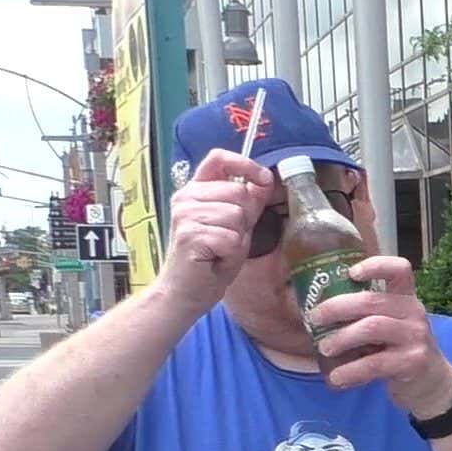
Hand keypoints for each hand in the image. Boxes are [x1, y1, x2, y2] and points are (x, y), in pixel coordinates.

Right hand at [155, 150, 272, 306]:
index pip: (218, 158)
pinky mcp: (190, 235)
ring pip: (237, 216)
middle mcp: (186, 197)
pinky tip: (216, 260)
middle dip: (244, 221)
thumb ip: (249, 202)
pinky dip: (231, 254)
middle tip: (227, 239)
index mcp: (196, 190)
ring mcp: (185, 215)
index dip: (245, 164)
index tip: (263, 178)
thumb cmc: (210, 259)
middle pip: (239, 193)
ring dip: (237, 240)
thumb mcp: (236, 226)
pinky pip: (231, 238)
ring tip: (220, 250)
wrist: (186, 292)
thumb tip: (265, 179)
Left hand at [312, 257, 451, 415]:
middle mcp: (414, 313)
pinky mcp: (413, 362)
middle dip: (337, 307)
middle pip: (372, 300)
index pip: (399, 269)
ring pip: (372, 327)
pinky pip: (375, 363)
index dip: (375, 266)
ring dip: (342, 337)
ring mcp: (416, 337)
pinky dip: (351, 370)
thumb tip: (318, 311)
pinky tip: (337, 377)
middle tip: (315, 318)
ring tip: (324, 348)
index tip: (351, 273)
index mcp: (407, 298)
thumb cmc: (401, 350)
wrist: (432, 385)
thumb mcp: (392, 326)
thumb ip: (367, 315)